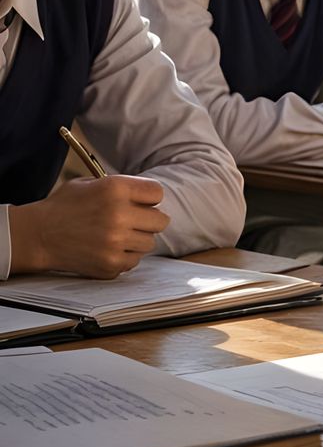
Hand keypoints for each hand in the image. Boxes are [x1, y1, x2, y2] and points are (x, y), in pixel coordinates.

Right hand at [9, 175, 168, 277]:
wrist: (37, 235)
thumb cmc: (63, 207)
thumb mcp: (90, 183)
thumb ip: (121, 186)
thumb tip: (149, 195)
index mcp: (116, 189)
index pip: (157, 193)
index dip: (149, 199)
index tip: (141, 203)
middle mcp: (119, 215)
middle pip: (161, 220)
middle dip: (148, 220)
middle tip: (133, 222)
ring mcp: (115, 242)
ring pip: (149, 242)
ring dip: (137, 240)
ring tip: (117, 236)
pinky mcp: (110, 264)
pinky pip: (135, 261)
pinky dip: (125, 256)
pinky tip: (109, 249)